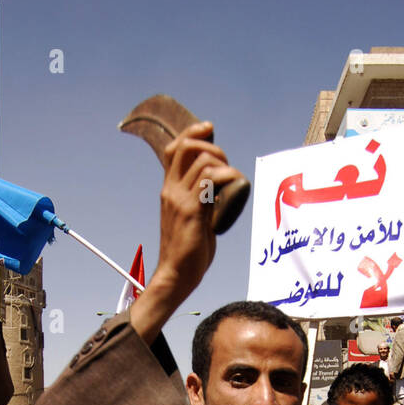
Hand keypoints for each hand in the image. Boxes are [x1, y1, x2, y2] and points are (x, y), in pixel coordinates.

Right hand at [130, 122, 242, 344]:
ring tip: (233, 180)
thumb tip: (218, 192)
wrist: (175, 275)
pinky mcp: (192, 211)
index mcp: (169, 190)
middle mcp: (171, 190)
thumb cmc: (187, 252)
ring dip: (224, 164)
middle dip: (213, 147)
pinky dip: (226, 176)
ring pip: (202, 161)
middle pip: (187, 147)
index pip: (173, 149)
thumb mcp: (192, 218)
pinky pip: (210, 180)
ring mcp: (180, 199)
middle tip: (227, 165)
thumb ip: (201, 202)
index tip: (209, 129)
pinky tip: (234, 184)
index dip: (191, 133)